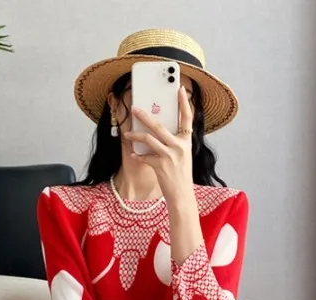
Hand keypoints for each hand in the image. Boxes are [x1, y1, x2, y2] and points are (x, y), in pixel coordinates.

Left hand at [124, 85, 193, 203]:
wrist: (182, 195)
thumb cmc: (180, 175)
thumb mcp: (182, 156)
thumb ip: (174, 142)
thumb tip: (157, 130)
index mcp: (187, 141)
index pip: (188, 118)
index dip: (184, 102)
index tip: (180, 89)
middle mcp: (180, 146)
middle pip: (160, 126)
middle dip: (145, 116)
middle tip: (134, 109)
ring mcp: (170, 156)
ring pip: (149, 139)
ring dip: (135, 136)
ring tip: (127, 134)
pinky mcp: (161, 166)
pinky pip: (144, 157)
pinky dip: (138, 156)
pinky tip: (134, 155)